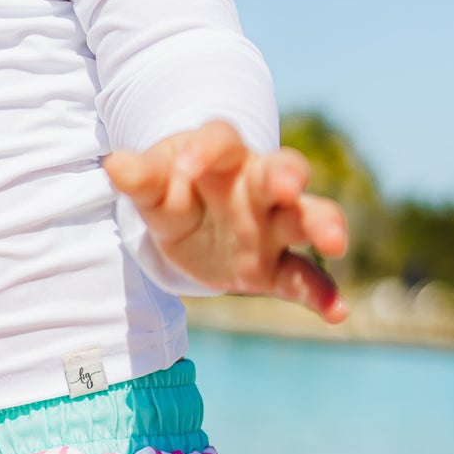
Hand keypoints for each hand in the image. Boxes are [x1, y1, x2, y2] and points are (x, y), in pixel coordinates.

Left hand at [104, 120, 348, 323]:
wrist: (188, 224)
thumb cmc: (174, 194)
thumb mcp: (154, 190)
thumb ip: (142, 180)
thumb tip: (115, 164)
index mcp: (221, 159)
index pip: (221, 140)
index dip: (206, 150)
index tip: (187, 168)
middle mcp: (256, 187)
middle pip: (278, 171)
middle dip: (285, 175)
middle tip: (288, 184)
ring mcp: (272, 227)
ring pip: (303, 219)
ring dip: (321, 225)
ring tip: (334, 242)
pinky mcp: (275, 267)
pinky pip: (303, 278)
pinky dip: (321, 294)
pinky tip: (338, 313)